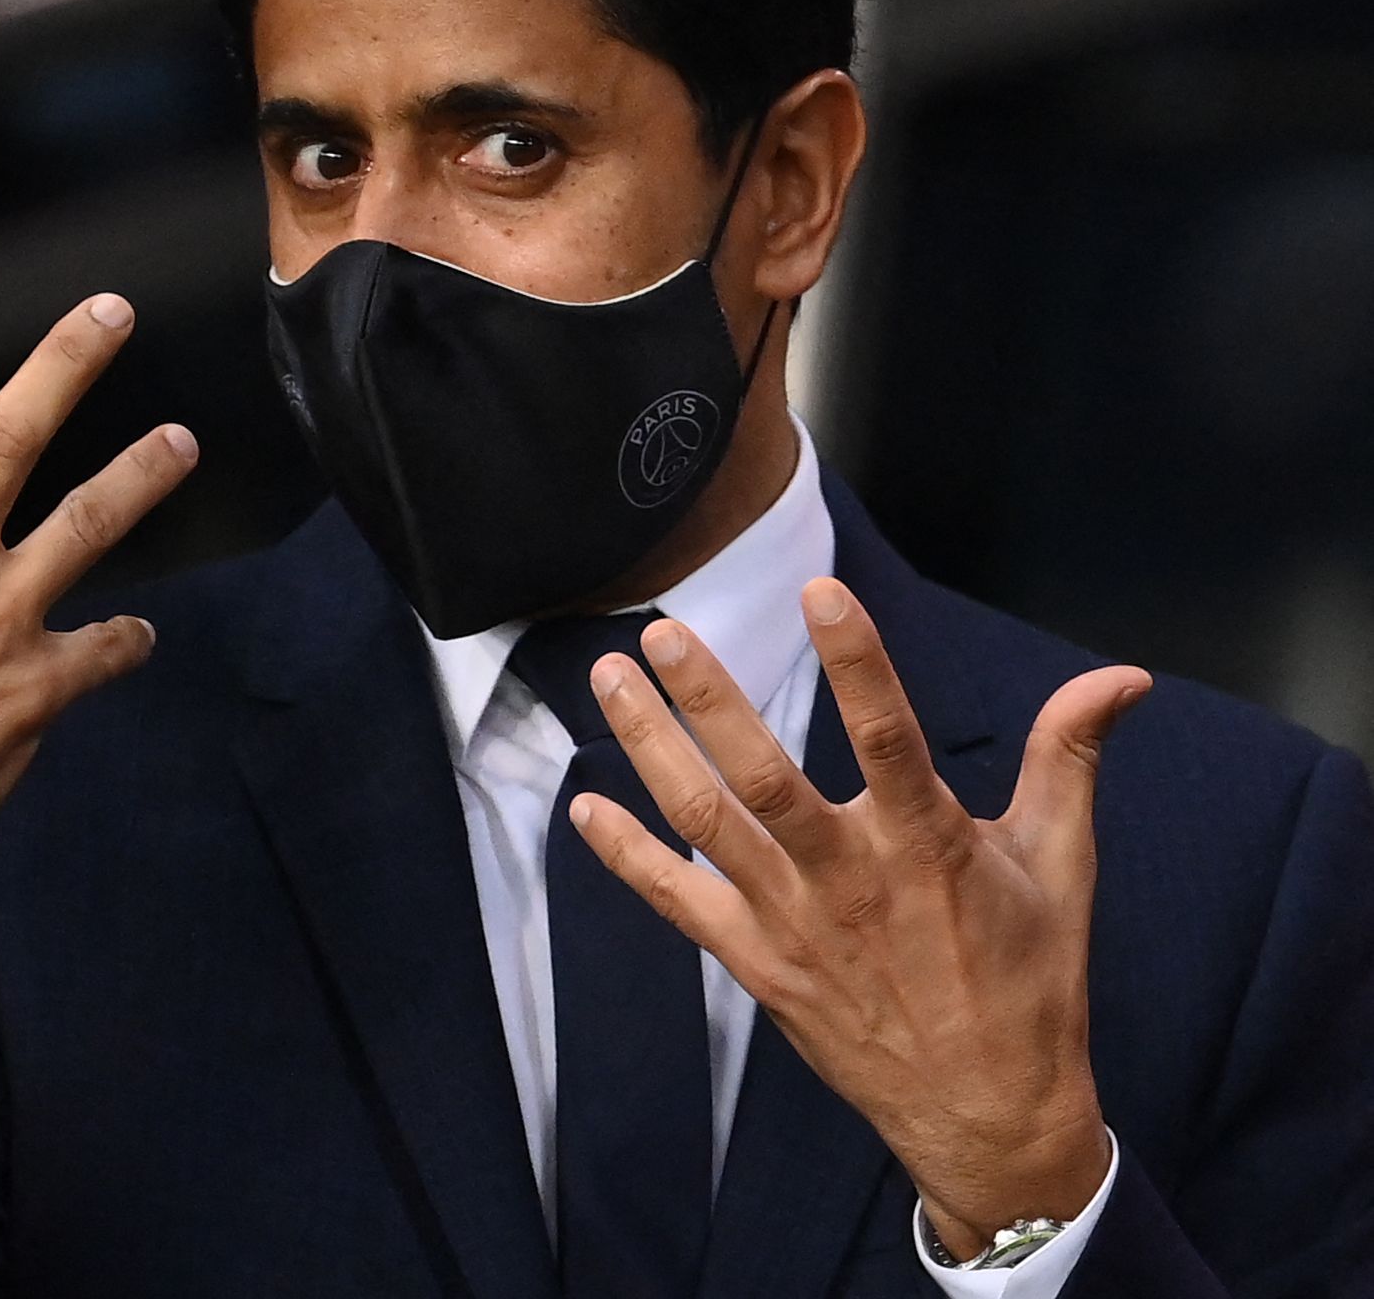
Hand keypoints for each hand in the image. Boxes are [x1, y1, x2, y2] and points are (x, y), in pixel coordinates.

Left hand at [572, 578, 1149, 1258]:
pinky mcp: (756, 964)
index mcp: (928, 845)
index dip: (857, 660)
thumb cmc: (1027, 978)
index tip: (820, 591)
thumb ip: (1069, 757)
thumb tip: (1121, 675)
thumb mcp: (1059, 864)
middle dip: (709, 700)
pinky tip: (584, 807)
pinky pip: (675, 901)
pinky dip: (625, 855)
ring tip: (608, 678)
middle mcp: (849, 879)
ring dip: (649, 748)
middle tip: (664, 631)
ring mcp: (792, 923)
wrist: (989, 1113)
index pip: (889, 734)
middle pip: (763, 777)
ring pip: (704, 823)